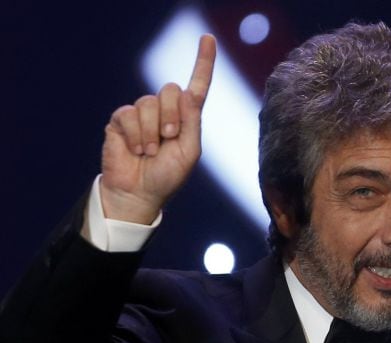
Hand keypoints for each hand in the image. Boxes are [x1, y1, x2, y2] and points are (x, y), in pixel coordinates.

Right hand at [99, 34, 216, 223]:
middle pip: (170, 89)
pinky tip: (135, 150)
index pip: (196, 86)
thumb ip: (191, 123)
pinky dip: (135, 135)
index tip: (207, 39)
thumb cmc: (166, 176)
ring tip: (150, 151)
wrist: (139, 193)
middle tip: (167, 139)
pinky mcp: (120, 120)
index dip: (203, 62)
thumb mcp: (188, 152)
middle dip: (171, 116)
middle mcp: (164, 111)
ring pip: (149, 102)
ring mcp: (141, 114)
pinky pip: (128, 114)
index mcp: (185, 118)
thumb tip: (189, 93)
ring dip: (151, 132)